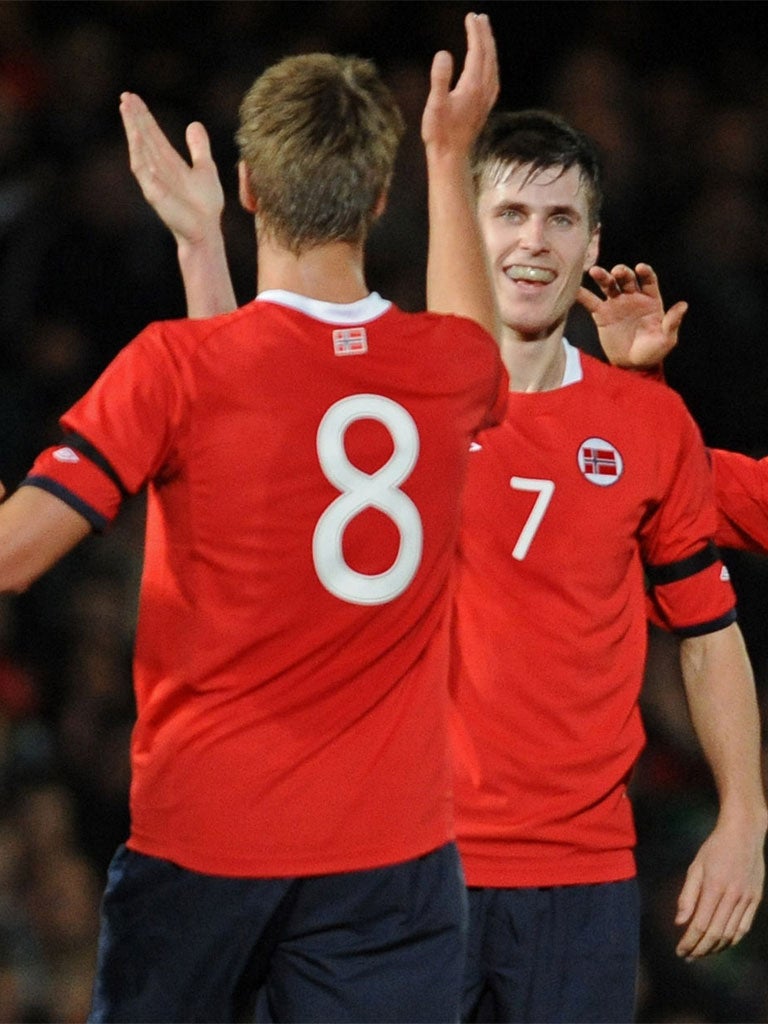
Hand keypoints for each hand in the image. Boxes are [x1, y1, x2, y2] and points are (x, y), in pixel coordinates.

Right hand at [119, 91, 223, 244]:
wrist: (206, 232)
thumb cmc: (204, 207)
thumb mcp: (205, 169)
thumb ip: (199, 148)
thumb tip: (194, 124)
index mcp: (169, 163)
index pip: (153, 134)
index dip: (144, 116)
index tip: (133, 97)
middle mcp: (158, 169)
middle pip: (143, 137)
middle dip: (134, 117)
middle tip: (125, 96)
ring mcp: (154, 181)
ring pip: (139, 149)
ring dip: (132, 128)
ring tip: (126, 108)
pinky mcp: (154, 193)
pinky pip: (143, 170)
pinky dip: (139, 153)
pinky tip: (135, 136)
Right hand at [421, 12, 498, 157]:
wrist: (451, 157)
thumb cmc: (440, 132)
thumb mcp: (435, 105)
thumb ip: (440, 79)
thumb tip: (444, 53)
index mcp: (472, 86)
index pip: (477, 51)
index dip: (474, 32)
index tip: (471, 17)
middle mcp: (484, 90)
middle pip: (488, 55)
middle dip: (485, 35)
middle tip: (480, 18)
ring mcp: (486, 99)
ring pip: (493, 65)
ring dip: (490, 47)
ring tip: (484, 34)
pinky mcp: (485, 106)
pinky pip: (493, 78)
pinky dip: (491, 64)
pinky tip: (488, 64)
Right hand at [577, 262, 687, 369]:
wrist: (632, 366)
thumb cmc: (653, 352)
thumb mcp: (666, 339)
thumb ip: (672, 322)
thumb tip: (683, 305)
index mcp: (651, 300)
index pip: (648, 280)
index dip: (645, 273)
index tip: (640, 268)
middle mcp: (633, 298)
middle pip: (626, 279)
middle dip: (622, 273)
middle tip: (617, 272)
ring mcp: (616, 305)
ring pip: (609, 285)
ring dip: (602, 277)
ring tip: (594, 271)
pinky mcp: (602, 315)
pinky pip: (591, 302)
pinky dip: (582, 295)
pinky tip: (574, 289)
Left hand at [675, 816, 764, 958]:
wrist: (744, 833)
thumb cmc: (715, 848)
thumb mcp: (695, 866)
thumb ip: (688, 895)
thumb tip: (680, 922)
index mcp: (714, 887)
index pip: (700, 924)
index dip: (689, 941)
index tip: (680, 950)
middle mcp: (732, 897)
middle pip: (715, 933)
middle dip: (699, 949)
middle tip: (687, 957)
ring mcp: (747, 900)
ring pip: (730, 934)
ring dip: (715, 948)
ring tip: (701, 954)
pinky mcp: (756, 900)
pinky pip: (744, 928)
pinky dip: (732, 940)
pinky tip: (721, 945)